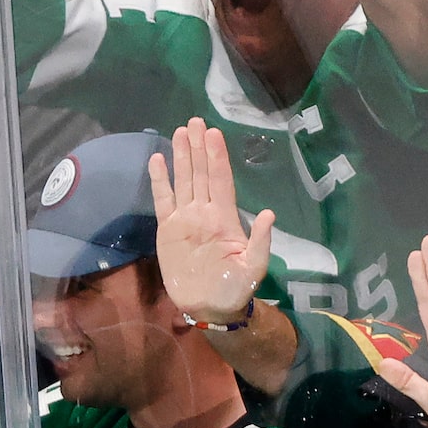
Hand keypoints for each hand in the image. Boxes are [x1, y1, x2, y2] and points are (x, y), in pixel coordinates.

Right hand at [149, 120, 273, 324]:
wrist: (210, 306)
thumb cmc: (235, 288)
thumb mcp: (254, 268)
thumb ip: (260, 242)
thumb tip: (270, 215)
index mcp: (225, 217)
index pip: (221, 180)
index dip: (217, 156)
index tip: (214, 133)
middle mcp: (205, 212)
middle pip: (202, 173)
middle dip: (199, 147)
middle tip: (195, 121)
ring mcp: (186, 219)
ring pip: (184, 180)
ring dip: (182, 156)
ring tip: (180, 132)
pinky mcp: (168, 229)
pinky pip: (163, 200)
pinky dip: (160, 180)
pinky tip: (157, 160)